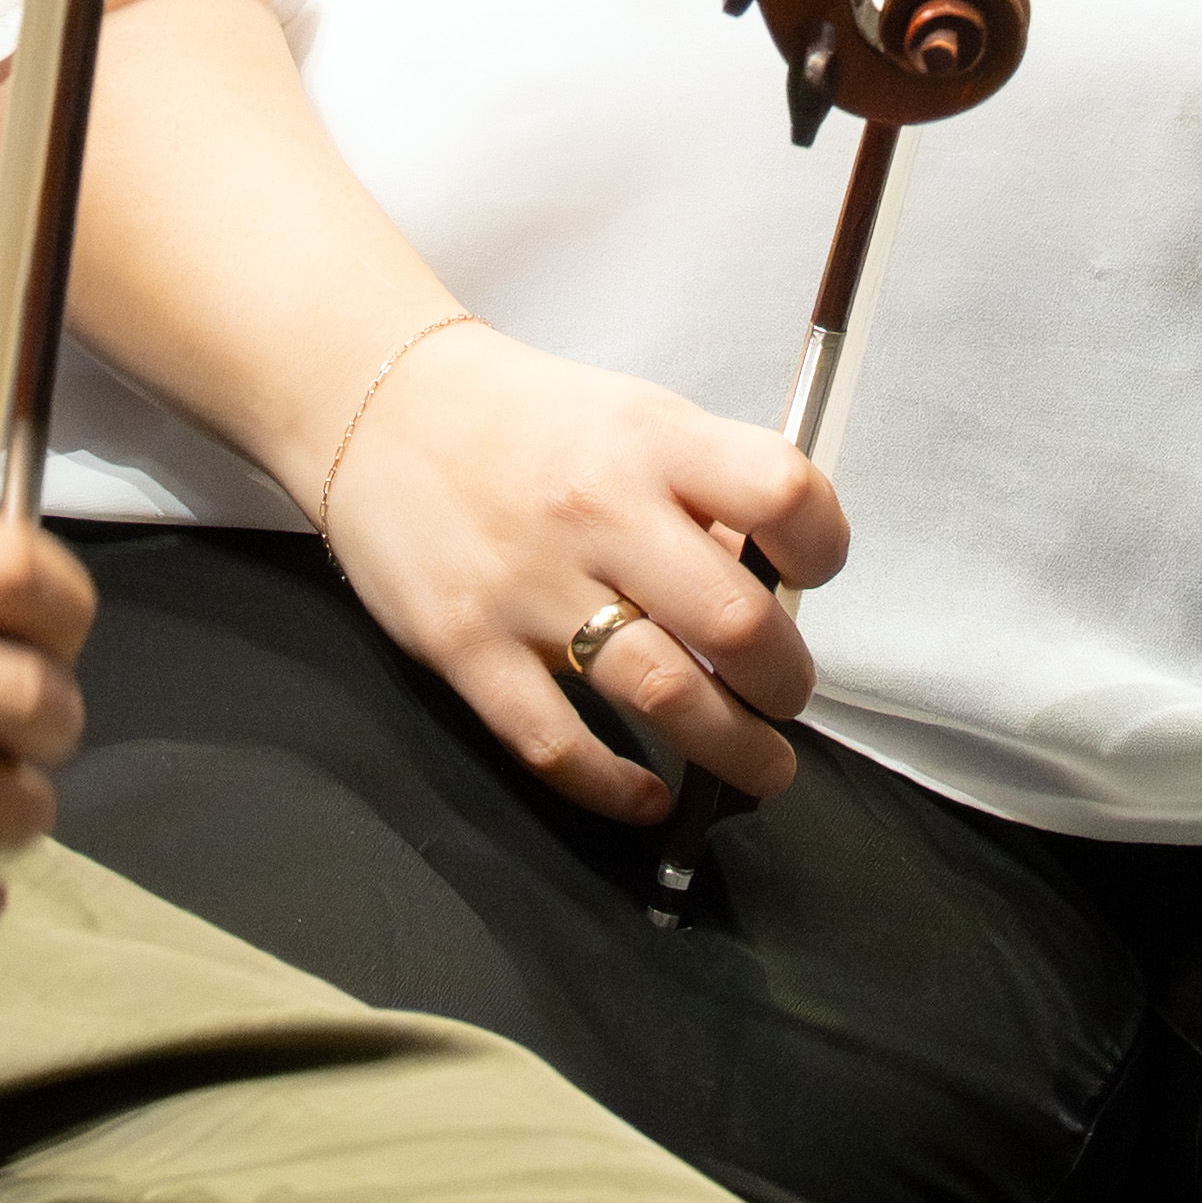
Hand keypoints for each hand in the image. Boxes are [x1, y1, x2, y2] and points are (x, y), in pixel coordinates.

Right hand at [314, 316, 843, 826]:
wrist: (380, 405)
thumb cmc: (523, 420)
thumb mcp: (632, 419)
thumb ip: (705, 494)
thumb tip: (774, 587)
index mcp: (652, 441)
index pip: (782, 495)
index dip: (821, 548)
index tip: (814, 577)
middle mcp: (597, 510)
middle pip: (736, 623)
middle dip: (786, 683)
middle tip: (786, 696)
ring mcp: (529, 586)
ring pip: (665, 696)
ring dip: (734, 750)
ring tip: (760, 765)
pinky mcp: (467, 647)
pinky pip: (557, 745)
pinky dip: (616, 789)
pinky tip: (649, 797)